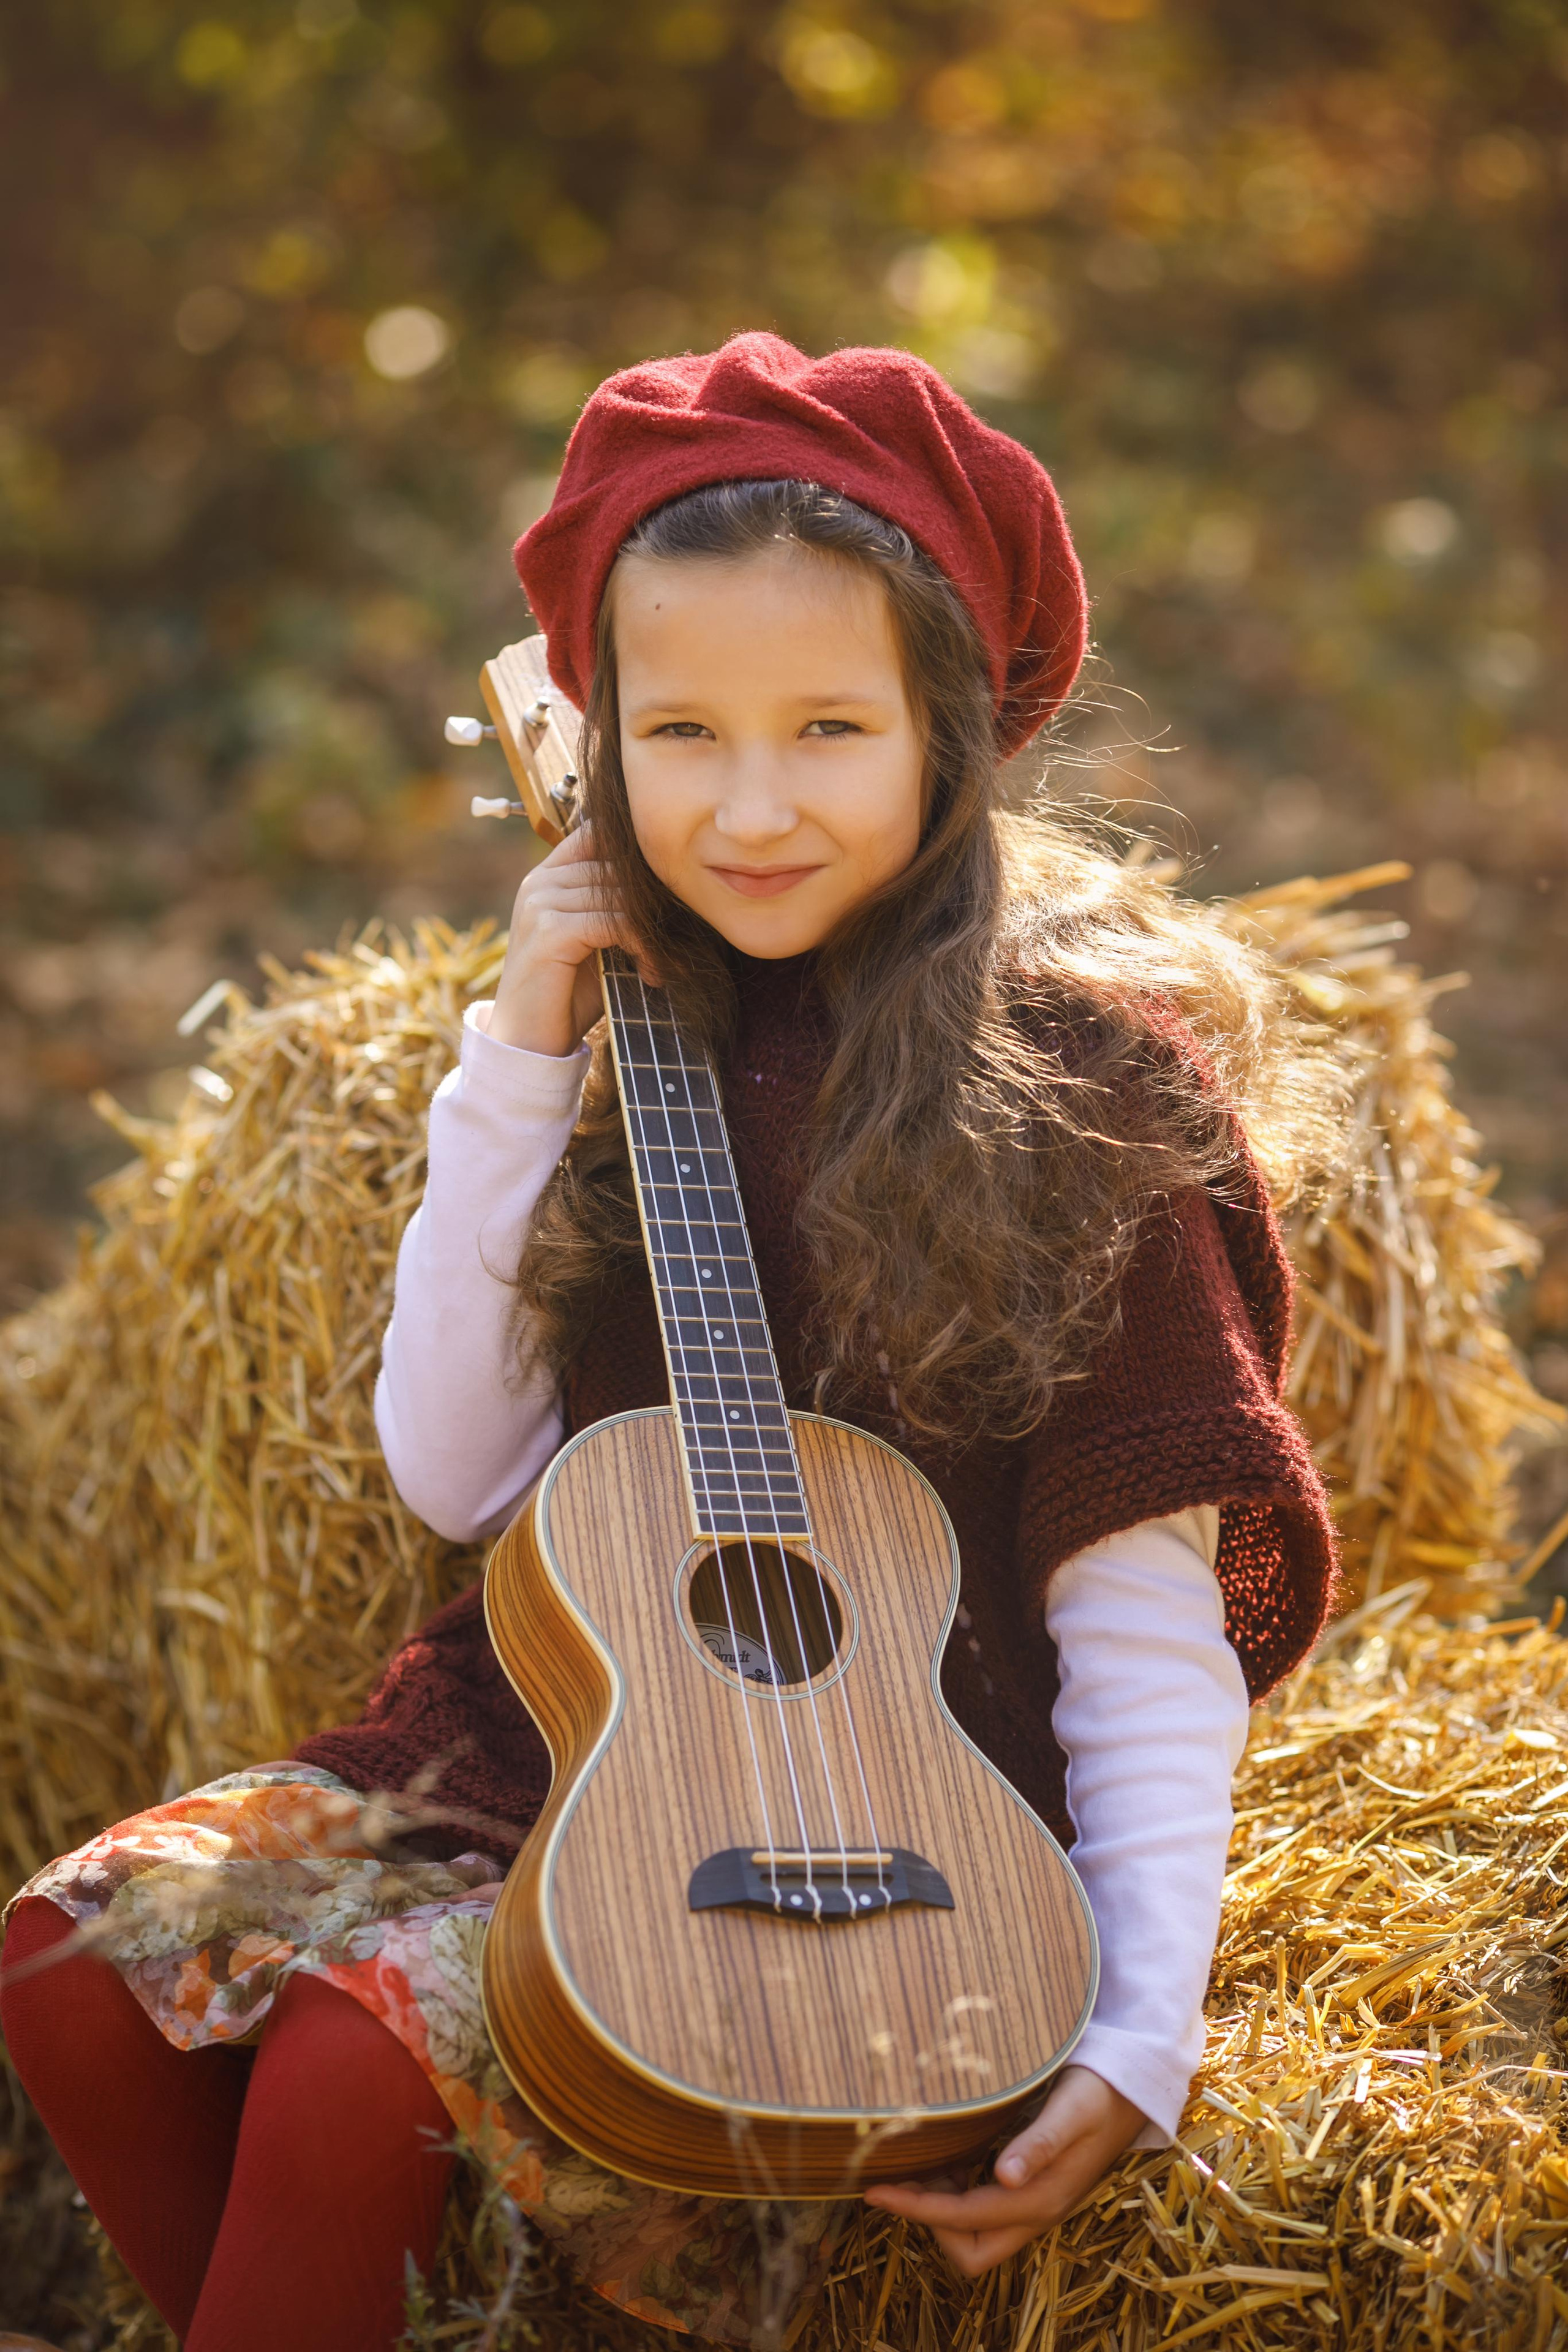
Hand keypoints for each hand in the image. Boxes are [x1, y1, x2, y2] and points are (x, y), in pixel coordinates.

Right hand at [486, 821, 652, 1057]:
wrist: (530, 1043)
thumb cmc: (570, 995)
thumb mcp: (598, 942)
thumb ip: (618, 907)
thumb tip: (674, 883)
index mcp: (549, 877)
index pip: (599, 834)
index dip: (639, 857)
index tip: (671, 895)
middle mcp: (540, 882)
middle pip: (617, 865)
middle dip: (655, 902)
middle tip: (682, 939)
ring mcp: (541, 903)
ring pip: (620, 894)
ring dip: (653, 931)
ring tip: (667, 963)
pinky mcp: (549, 930)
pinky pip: (613, 922)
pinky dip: (642, 947)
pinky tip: (652, 972)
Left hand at [863, 2066, 1145, 2278]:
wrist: (1131, 2090)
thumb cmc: (1099, 2094)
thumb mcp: (1071, 2112)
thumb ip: (1039, 2144)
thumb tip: (1005, 2176)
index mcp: (1041, 2199)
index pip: (964, 2219)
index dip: (918, 2208)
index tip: (876, 2190)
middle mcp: (1035, 2212)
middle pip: (970, 2250)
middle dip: (930, 2221)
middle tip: (904, 2177)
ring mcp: (1034, 2204)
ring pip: (976, 2234)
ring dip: (942, 2209)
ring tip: (920, 2164)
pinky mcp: (1032, 2191)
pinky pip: (984, 2211)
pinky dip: (957, 2195)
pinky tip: (949, 2159)